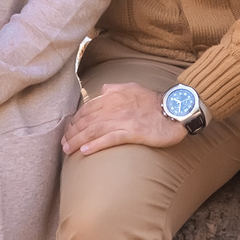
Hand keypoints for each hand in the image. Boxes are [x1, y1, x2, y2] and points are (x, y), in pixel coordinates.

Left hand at [62, 82, 189, 156]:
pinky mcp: (132, 133)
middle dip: (72, 132)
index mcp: (114, 97)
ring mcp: (123, 120)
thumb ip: (116, 88)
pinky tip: (85, 152)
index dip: (76, 120)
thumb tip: (102, 89)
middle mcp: (115, 108)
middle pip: (87, 121)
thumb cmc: (155, 101)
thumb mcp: (134, 87)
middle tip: (63, 143)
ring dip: (78, 140)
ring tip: (68, 150)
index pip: (88, 109)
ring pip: (94, 130)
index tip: (69, 129)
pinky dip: (96, 145)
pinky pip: (110, 139)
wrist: (175, 110)